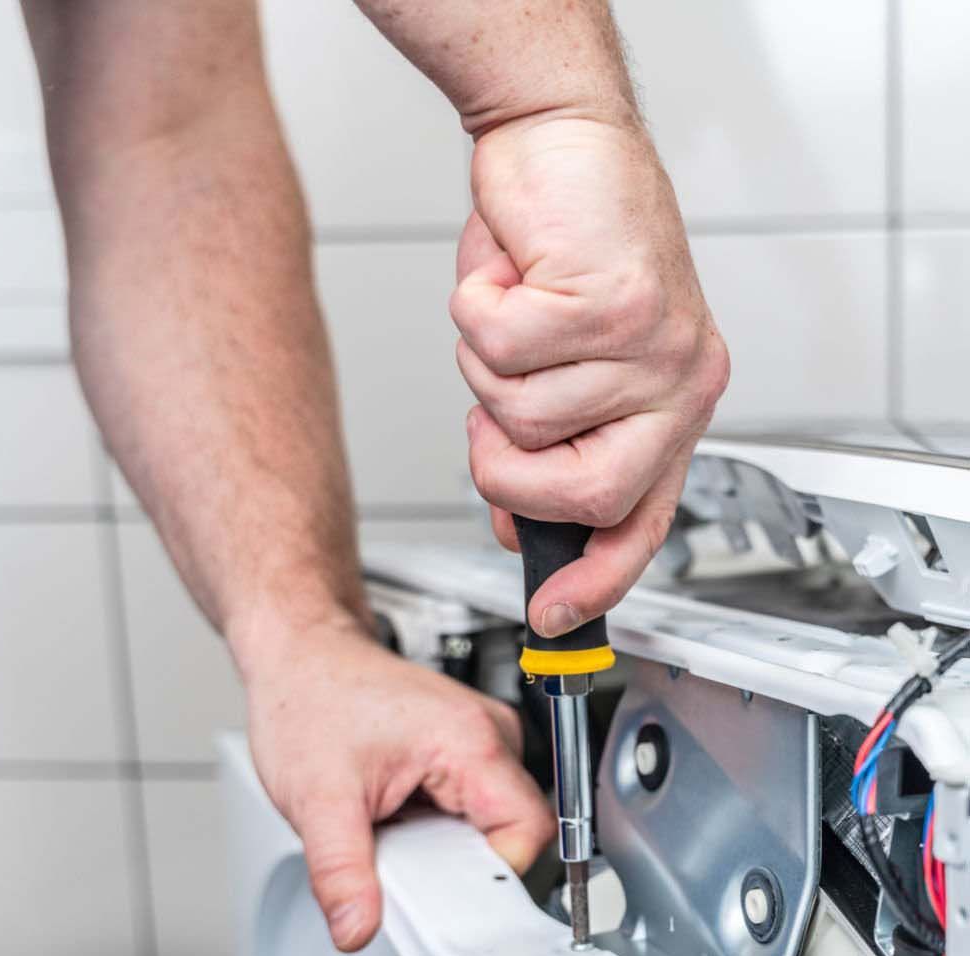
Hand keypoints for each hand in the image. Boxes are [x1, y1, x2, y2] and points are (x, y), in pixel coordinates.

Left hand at [243, 621, 553, 950]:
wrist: (298, 655)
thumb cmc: (309, 698)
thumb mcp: (316, 799)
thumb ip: (340, 872)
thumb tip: (356, 928)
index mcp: (470, 739)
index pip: (527, 835)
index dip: (489, 879)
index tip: (443, 898)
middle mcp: (487, 733)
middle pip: (511, 833)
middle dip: (458, 866)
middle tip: (401, 864)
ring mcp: (478, 738)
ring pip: (489, 825)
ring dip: (443, 846)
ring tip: (391, 831)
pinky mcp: (462, 747)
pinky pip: (468, 809)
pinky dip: (433, 827)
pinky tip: (394, 815)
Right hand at [451, 113, 729, 638]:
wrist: (560, 141)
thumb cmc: (556, 254)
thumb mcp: (554, 372)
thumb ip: (548, 451)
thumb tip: (519, 526)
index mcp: (669, 409)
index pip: (642, 521)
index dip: (595, 579)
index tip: (553, 616)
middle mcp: (678, 382)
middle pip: (584, 494)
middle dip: (506, 473)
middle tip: (487, 424)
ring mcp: (655, 344)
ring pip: (525, 416)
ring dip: (486, 369)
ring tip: (514, 312)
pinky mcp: (618, 298)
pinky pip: (504, 349)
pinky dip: (477, 312)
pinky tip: (510, 274)